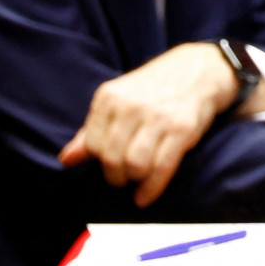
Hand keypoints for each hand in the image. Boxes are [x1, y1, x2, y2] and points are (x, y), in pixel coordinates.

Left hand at [58, 43, 244, 206]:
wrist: (198, 69)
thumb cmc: (153, 88)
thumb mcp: (117, 100)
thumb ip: (91, 130)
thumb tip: (66, 160)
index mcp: (110, 98)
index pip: (93, 145)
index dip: (100, 161)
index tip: (109, 166)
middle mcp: (132, 107)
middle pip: (113, 159)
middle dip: (116, 176)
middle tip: (123, 178)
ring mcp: (159, 117)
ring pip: (136, 165)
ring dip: (135, 180)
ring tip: (138, 178)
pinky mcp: (182, 129)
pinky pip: (162, 167)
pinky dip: (152, 188)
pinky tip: (146, 196)